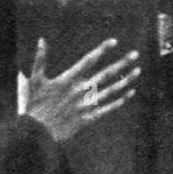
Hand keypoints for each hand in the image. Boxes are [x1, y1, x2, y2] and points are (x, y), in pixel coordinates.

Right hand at [23, 38, 140, 143]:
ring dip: (125, 81)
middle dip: (121, 63)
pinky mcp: (88, 118)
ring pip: (110, 91)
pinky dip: (120, 101)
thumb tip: (41, 40)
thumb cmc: (35, 105)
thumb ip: (39, 59)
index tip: (114, 41)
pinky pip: (107, 108)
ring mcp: (85, 105)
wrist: (36, 133)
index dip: (102, 50)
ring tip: (137, 70)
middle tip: (135, 54)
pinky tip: (130, 92)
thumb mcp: (35, 80)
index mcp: (68, 80)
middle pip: (105, 74)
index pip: (88, 60)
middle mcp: (80, 91)